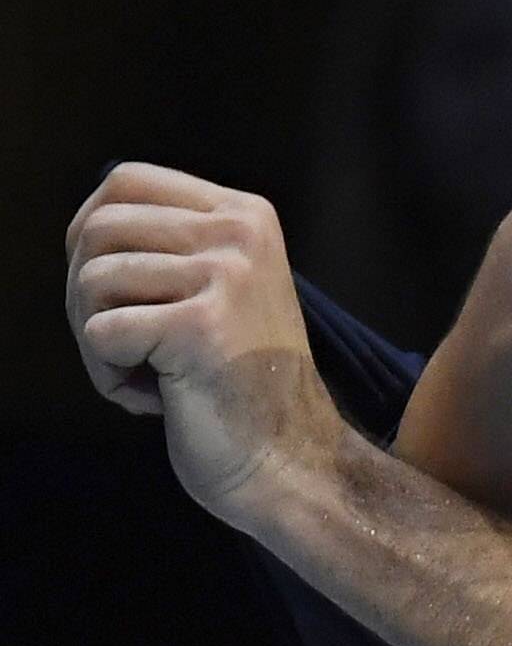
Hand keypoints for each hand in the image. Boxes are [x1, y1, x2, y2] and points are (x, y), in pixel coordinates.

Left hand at [65, 163, 343, 529]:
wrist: (292, 462)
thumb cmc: (241, 387)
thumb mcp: (219, 290)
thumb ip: (170, 249)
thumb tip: (84, 228)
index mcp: (247, 216)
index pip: (125, 182)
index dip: (90, 234)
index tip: (110, 293)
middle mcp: (241, 235)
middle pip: (97, 229)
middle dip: (84, 295)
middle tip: (122, 346)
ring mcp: (227, 278)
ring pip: (91, 281)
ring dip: (95, 340)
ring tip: (144, 373)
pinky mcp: (201, 327)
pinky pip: (100, 334)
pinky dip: (108, 377)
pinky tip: (153, 398)